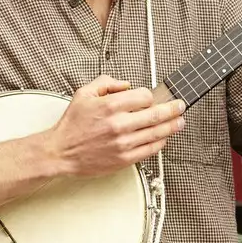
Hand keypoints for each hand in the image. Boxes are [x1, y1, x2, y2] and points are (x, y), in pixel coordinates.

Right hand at [45, 77, 183, 178]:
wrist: (61, 152)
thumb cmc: (72, 125)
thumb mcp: (84, 94)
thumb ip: (106, 83)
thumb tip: (126, 84)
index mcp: (111, 106)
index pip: (144, 96)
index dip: (150, 96)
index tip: (151, 98)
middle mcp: (119, 125)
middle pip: (157, 114)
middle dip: (173, 109)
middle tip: (180, 106)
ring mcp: (124, 143)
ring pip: (157, 133)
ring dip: (172, 126)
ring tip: (179, 122)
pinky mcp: (124, 159)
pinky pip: (150, 150)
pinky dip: (160, 143)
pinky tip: (163, 138)